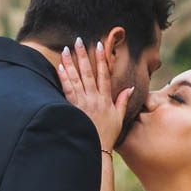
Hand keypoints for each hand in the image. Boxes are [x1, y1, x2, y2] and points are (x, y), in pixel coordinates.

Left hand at [56, 38, 132, 153]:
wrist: (95, 150)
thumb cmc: (107, 135)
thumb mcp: (119, 118)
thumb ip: (122, 101)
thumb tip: (130, 88)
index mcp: (106, 99)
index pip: (104, 74)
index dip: (101, 59)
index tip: (99, 45)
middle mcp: (94, 99)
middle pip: (88, 73)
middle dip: (83, 55)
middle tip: (78, 40)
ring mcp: (83, 103)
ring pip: (76, 79)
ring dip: (71, 63)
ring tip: (66, 49)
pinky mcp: (73, 109)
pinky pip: (67, 91)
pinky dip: (64, 79)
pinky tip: (60, 68)